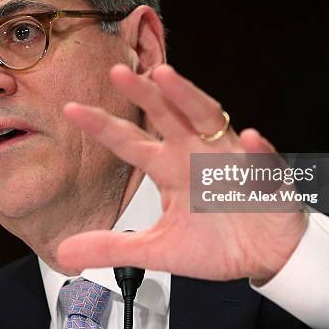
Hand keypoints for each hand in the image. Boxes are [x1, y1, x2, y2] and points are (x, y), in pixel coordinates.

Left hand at [57, 64, 307, 281]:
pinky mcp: (265, 176)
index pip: (130, 142)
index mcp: (170, 168)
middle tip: (120, 73)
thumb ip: (113, 246)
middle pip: (166, 115)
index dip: (103, 126)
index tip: (72, 109)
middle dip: (144, 94)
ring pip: (208, 119)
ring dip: (189, 98)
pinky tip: (251, 138)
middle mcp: (195, 154)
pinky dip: (257, 151)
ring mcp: (230, 159)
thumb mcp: (158, 248)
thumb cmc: (217, 241)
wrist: (264, 255)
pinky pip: (262, 161)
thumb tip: (64, 252)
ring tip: (167, 78)